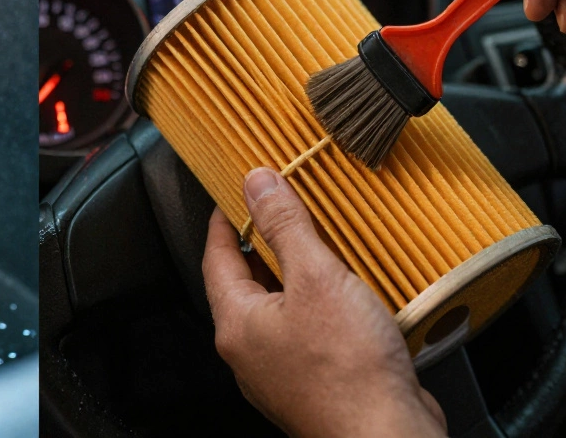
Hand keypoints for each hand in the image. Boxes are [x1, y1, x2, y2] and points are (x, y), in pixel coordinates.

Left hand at [202, 168, 445, 437]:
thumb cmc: (349, 373)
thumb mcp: (316, 278)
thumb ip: (285, 226)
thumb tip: (257, 184)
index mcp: (237, 324)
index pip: (215, 257)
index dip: (225, 219)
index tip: (235, 192)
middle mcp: (251, 351)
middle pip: (247, 282)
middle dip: (265, 243)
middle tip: (285, 209)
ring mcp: (282, 370)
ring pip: (281, 307)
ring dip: (299, 274)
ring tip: (323, 245)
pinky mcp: (315, 382)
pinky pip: (309, 330)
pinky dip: (322, 305)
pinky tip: (350, 294)